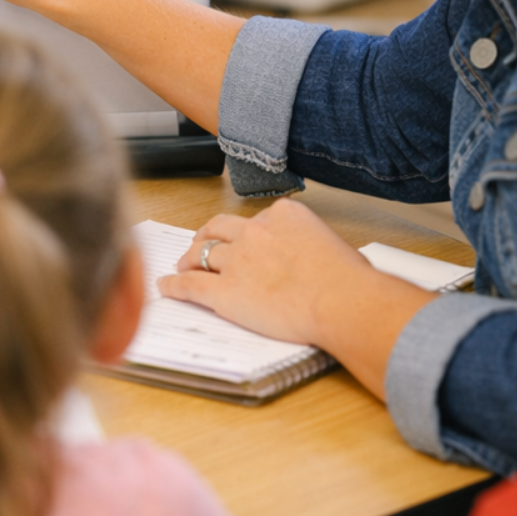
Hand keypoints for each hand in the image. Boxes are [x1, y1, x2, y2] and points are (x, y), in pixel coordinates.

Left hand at [156, 199, 438, 395]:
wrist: (342, 301)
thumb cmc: (349, 281)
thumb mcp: (336, 247)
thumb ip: (315, 247)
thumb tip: (323, 261)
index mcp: (284, 215)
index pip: (258, 219)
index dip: (248, 232)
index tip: (246, 240)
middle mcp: (256, 231)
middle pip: (221, 228)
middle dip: (208, 234)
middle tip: (200, 243)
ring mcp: (237, 259)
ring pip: (204, 253)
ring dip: (190, 258)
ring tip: (183, 265)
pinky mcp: (225, 290)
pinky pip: (191, 284)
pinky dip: (175, 284)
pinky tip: (167, 286)